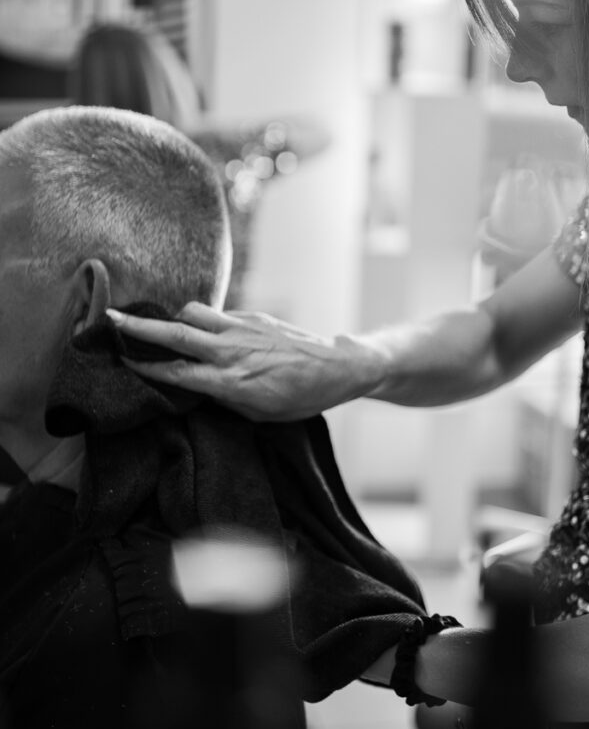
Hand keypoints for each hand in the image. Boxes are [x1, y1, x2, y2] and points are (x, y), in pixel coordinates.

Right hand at [106, 302, 384, 420]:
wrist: (337, 367)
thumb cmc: (300, 398)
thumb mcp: (259, 415)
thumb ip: (224, 400)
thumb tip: (193, 389)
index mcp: (232, 382)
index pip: (177, 372)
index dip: (146, 366)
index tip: (121, 360)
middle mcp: (233, 351)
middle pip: (176, 333)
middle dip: (139, 327)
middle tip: (109, 318)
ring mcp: (243, 329)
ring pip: (194, 313)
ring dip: (171, 317)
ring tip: (157, 325)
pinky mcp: (253, 316)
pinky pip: (217, 314)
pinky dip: (201, 320)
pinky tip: (199, 331)